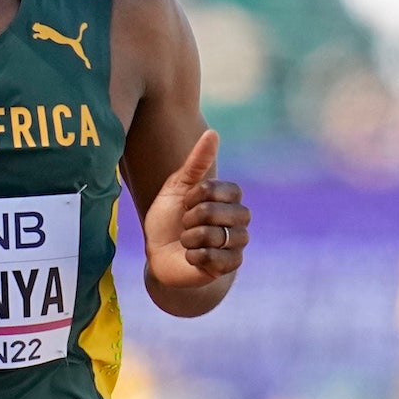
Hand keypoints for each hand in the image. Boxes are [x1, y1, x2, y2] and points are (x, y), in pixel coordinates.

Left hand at [144, 130, 248, 289]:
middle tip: (184, 224)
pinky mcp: (230, 266)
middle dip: (193, 218)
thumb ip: (196, 163)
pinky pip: (214, 258)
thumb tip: (212, 133)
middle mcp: (239, 219)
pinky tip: (190, 256)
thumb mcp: (177, 188)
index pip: (224, 189)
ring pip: (218, 237)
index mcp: (230, 197)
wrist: (158, 255)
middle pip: (220, 213)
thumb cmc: (168, 219)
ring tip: (186, 241)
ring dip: (192, 238)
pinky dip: (194, 256)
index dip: (198, 196)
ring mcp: (237, 243)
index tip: (186, 202)